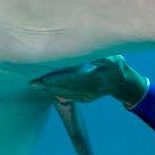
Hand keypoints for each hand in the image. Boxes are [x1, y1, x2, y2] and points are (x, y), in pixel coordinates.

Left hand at [31, 55, 148, 105]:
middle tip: (31, 82)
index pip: (72, 80)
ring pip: (65, 94)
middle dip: (47, 86)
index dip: (57, 80)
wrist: (124, 84)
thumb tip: (93, 56)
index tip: (43, 78)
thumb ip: (103, 58)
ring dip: (49, 91)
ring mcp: (87, 97)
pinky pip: (69, 98)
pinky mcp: (85, 99)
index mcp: (94, 80)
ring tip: (35, 86)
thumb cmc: (117, 67)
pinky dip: (57, 94)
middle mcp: (89, 91)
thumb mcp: (114, 59)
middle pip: (64, 89)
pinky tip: (47, 91)